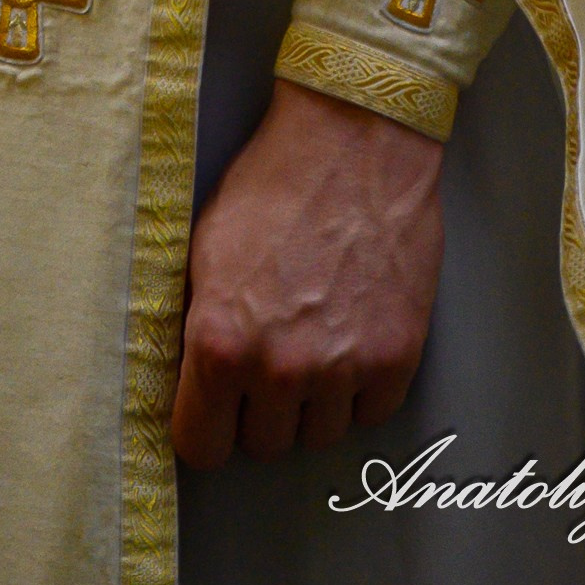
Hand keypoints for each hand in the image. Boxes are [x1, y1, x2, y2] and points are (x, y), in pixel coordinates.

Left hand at [171, 80, 443, 465]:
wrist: (354, 138)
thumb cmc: (274, 182)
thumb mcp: (204, 248)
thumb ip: (197, 324)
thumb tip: (188, 378)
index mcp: (220, 342)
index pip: (200, 445)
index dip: (204, 426)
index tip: (212, 411)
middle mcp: (279, 369)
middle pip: (262, 445)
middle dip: (259, 408)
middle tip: (267, 355)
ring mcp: (342, 369)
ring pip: (318, 436)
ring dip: (312, 401)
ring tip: (311, 338)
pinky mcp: (396, 359)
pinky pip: (369, 415)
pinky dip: (360, 389)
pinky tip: (350, 336)